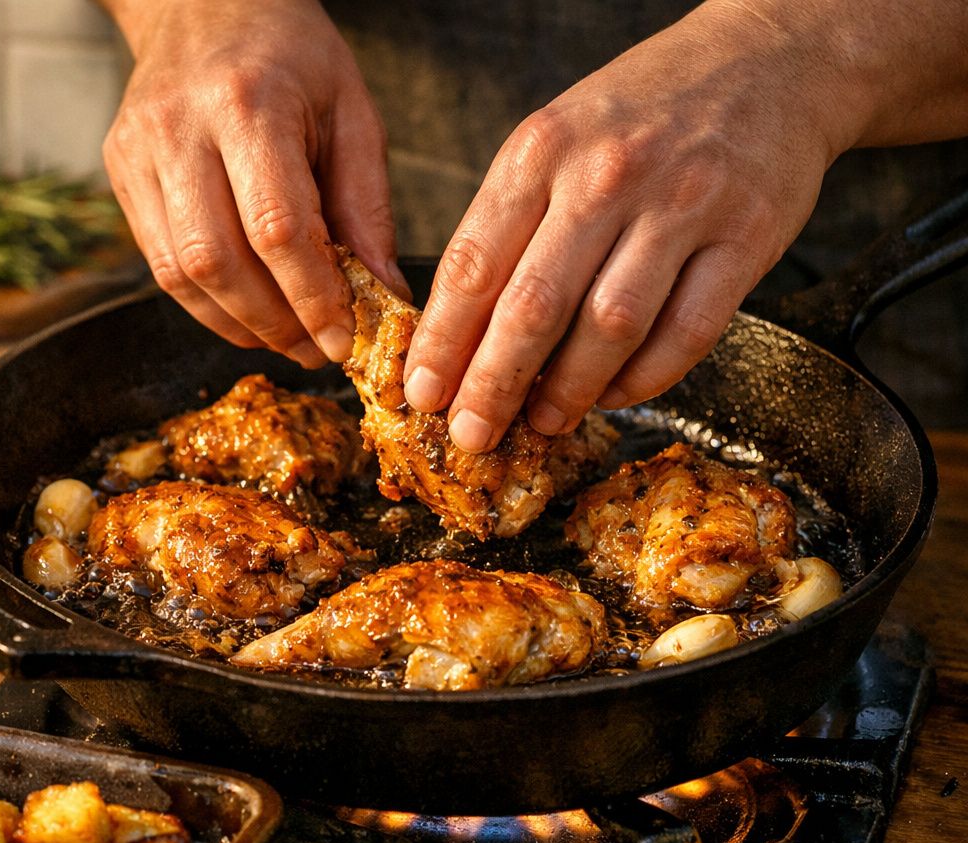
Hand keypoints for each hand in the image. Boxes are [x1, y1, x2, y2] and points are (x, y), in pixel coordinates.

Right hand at [100, 0, 405, 368]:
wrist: (202, 2)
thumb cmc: (290, 55)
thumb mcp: (350, 110)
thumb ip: (366, 204)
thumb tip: (383, 296)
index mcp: (248, 103)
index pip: (276, 228)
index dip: (310, 298)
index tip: (342, 339)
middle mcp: (180, 127)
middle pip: (217, 261)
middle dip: (272, 323)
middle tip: (315, 351)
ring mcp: (138, 151)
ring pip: (178, 273)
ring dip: (236, 324)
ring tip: (285, 338)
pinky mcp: (118, 172)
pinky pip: (158, 264)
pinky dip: (206, 302)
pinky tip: (246, 311)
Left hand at [402, 0, 857, 451]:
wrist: (769, 60)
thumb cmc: (644, 112)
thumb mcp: (554, 138)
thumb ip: (508, 222)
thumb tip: (459, 330)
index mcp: (543, 151)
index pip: (473, 264)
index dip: (442, 341)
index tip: (423, 393)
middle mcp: (608, 176)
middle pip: (534, 305)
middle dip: (493, 383)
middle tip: (472, 433)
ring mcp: (682, 206)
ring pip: (610, 326)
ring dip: (568, 390)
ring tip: (541, 421)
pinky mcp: (747, 238)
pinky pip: (687, 333)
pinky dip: (645, 379)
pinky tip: (613, 394)